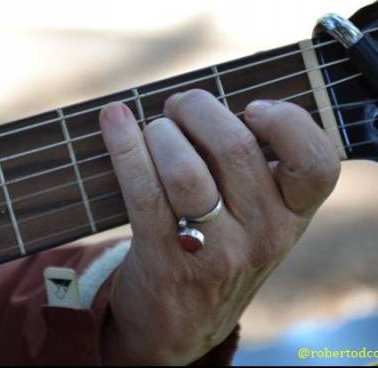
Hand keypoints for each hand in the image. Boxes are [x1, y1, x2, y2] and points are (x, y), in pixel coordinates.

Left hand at [98, 89, 339, 364]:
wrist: (183, 324)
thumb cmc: (219, 250)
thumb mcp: (255, 221)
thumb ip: (252, 172)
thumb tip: (206, 106)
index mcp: (291, 216)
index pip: (316, 164)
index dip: (286, 122)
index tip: (250, 109)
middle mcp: (262, 234)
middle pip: (234, 147)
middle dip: (196, 109)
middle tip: (178, 108)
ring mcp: (215, 251)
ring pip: (184, 168)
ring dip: (160, 132)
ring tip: (153, 130)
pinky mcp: (166, 258)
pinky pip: (143, 189)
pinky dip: (124, 146)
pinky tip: (113, 121)